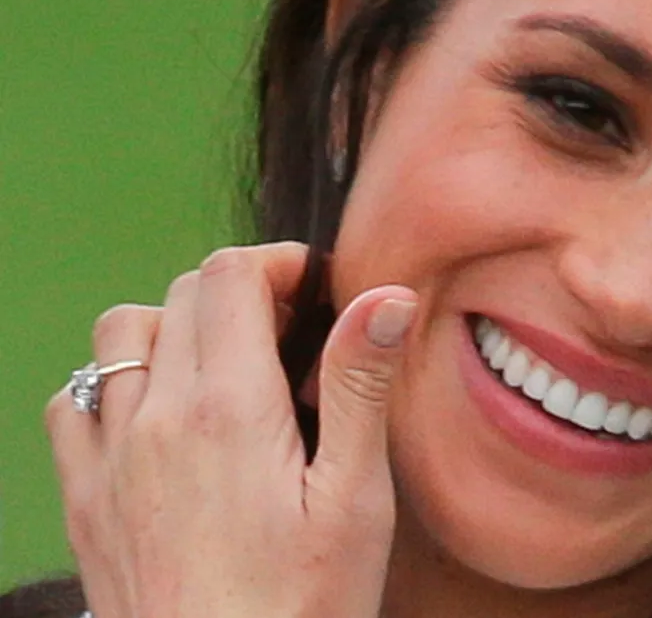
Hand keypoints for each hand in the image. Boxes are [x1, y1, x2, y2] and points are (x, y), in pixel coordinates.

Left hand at [45, 242, 415, 617]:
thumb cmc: (301, 607)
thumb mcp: (353, 500)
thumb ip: (358, 387)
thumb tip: (383, 298)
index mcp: (230, 411)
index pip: (230, 277)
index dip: (276, 261)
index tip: (313, 284)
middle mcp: (156, 420)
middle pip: (181, 295)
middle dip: (238, 291)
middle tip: (288, 331)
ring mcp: (110, 458)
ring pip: (120, 334)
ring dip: (172, 326)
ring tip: (223, 366)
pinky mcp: (85, 500)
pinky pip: (74, 401)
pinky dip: (112, 383)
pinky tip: (156, 417)